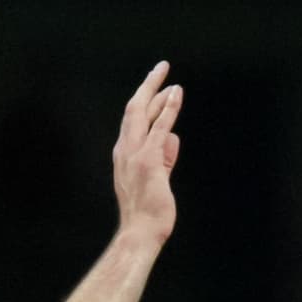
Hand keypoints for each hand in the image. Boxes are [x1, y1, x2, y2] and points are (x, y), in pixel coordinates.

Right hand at [112, 60, 181, 249]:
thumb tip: (172, 138)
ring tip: (167, 75)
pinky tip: (176, 92)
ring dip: (156, 90)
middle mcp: (125, 151)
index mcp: (124, 156)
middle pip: (134, 110)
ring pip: (142, 113)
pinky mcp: (149, 159)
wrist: (140, 232)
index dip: (146, 102)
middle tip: (160, 68)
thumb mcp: (157, 180)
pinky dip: (169, 108)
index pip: (134, 122)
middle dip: (147, 87)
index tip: (158, 88)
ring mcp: (135, 154)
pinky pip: (160, 127)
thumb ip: (164, 157)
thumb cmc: (147, 212)